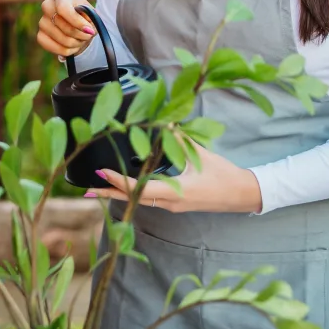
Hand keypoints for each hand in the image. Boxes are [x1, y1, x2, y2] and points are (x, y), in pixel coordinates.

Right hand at [37, 0, 96, 59]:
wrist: (75, 22)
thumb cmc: (84, 15)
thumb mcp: (90, 13)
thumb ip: (90, 19)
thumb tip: (87, 30)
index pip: (63, 8)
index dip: (77, 22)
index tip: (89, 30)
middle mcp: (47, 6)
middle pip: (65, 27)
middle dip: (82, 35)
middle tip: (89, 35)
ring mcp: (41, 22)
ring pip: (63, 40)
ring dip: (77, 43)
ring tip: (81, 39)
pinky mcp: (40, 36)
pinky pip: (56, 49)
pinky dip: (69, 51)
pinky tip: (73, 45)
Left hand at [87, 141, 263, 213]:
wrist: (242, 194)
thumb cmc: (224, 175)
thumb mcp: (201, 155)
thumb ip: (181, 139)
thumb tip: (166, 122)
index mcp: (175, 192)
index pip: (139, 187)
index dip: (119, 180)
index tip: (101, 172)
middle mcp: (170, 203)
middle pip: (134, 199)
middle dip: (110, 194)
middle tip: (87, 192)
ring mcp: (173, 207)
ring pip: (140, 202)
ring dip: (121, 195)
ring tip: (100, 190)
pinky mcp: (176, 206)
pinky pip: (150, 201)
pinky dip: (134, 195)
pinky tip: (126, 189)